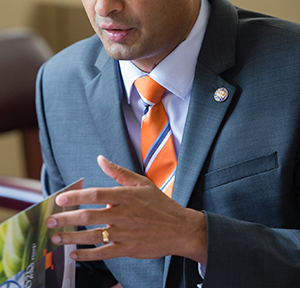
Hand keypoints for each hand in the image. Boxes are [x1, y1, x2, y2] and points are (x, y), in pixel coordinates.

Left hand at [46, 156, 206, 263]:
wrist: (180, 228)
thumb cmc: (160, 204)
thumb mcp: (142, 183)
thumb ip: (119, 172)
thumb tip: (100, 159)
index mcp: (126, 196)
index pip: (95, 194)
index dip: (75, 197)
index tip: (60, 199)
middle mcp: (123, 214)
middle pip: (89, 216)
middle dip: (66, 219)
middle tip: (50, 221)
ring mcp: (125, 233)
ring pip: (92, 236)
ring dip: (72, 238)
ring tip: (56, 238)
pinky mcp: (128, 249)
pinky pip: (103, 253)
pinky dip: (87, 255)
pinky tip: (74, 254)